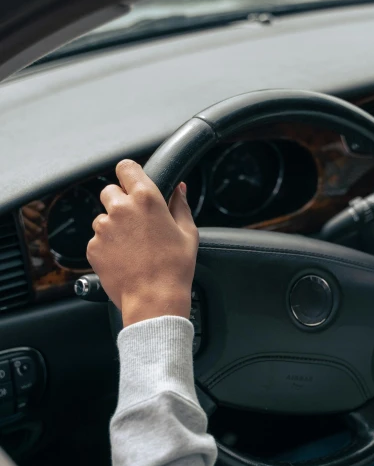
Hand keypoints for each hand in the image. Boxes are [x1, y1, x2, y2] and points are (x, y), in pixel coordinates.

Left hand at [87, 160, 197, 326]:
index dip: (129, 174)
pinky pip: (98, 240)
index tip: (132, 182)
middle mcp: (121, 208)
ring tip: (132, 247)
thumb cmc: (175, 268)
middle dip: (120, 202)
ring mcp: (103, 228)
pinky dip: (107, 247)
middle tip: (136, 223)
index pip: (126, 167)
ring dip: (114, 227)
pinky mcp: (93, 247)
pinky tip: (124, 259)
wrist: (154, 299)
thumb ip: (180, 204)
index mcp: (146, 199)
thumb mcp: (187, 233)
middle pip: (110, 191)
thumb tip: (179, 189)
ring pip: (103, 218)